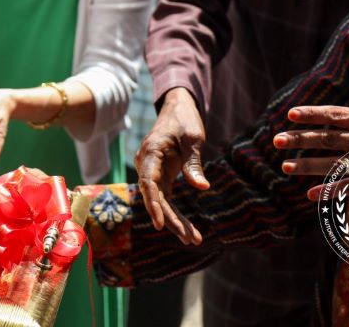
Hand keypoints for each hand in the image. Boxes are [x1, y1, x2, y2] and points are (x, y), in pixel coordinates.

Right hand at [135, 87, 209, 243]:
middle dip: (171, 220)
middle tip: (190, 239)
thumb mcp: (193, 138)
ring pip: (159, 201)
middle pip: (154, 197)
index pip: (148, 182)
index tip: (160, 225)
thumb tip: (202, 187)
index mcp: (151, 152)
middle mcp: (146, 164)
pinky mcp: (160, 176)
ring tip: (193, 239)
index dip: (153, 204)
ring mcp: (151, 171)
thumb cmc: (185, 121)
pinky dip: (175, 212)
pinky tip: (187, 228)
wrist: (177, 110)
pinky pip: (165, 198)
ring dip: (174, 220)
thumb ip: (193, 163)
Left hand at [277, 65, 348, 208]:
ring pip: (333, 163)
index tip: (290, 114)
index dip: (312, 114)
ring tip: (284, 167)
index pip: (336, 114)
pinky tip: (311, 194)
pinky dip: (330, 191)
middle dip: (300, 139)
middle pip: (328, 138)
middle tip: (276, 140)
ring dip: (307, 166)